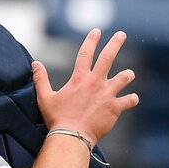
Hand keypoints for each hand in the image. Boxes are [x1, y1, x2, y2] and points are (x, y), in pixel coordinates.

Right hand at [32, 29, 137, 146]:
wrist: (71, 137)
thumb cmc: (57, 118)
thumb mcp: (44, 97)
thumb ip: (41, 79)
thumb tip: (35, 63)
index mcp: (79, 78)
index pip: (85, 53)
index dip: (91, 40)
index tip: (97, 31)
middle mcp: (95, 83)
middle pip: (107, 57)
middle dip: (115, 44)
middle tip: (122, 34)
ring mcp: (107, 94)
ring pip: (123, 78)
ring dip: (127, 75)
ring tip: (129, 74)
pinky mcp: (114, 108)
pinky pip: (129, 100)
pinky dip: (132, 99)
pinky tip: (133, 98)